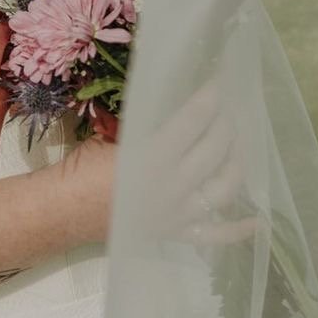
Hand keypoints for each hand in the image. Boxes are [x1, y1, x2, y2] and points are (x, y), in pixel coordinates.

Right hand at [59, 80, 259, 248]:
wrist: (62, 211)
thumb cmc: (81, 169)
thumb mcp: (112, 137)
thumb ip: (145, 126)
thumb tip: (175, 107)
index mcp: (150, 158)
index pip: (192, 122)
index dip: (209, 99)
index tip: (221, 81)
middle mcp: (169, 187)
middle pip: (214, 151)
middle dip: (226, 125)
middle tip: (228, 109)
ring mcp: (175, 214)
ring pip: (222, 188)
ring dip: (235, 163)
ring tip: (236, 146)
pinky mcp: (174, 233)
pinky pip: (212, 235)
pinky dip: (237, 230)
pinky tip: (256, 220)